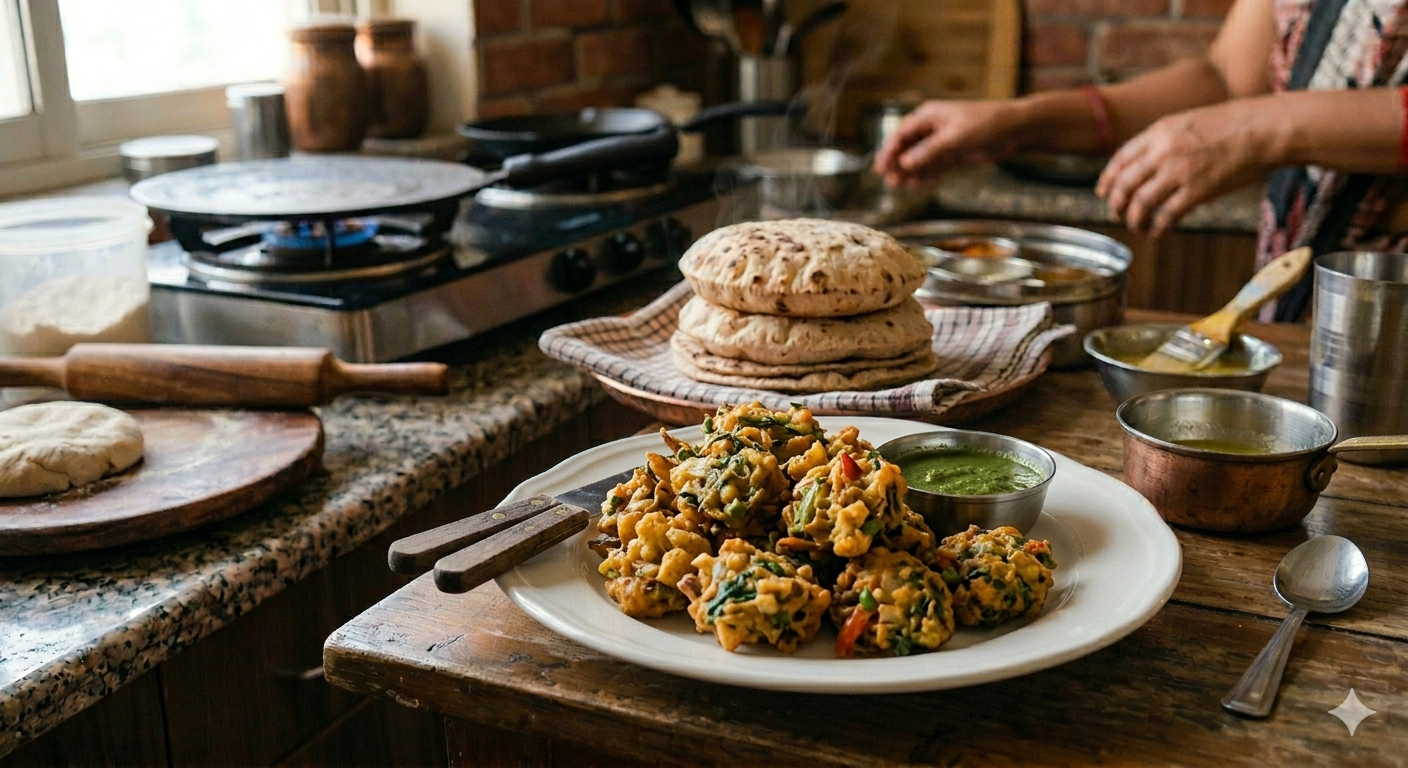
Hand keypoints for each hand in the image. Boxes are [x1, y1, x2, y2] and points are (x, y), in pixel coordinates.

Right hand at [873, 100, 1024, 188]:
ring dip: (910, 171)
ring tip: (899, 185)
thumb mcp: (954, 138)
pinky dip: (926, 174)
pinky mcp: (954, 154)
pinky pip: (934, 165)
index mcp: (930, 116)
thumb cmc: (986, 124)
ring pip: (920, 158)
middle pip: (908, 146)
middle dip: (897, 163)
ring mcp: (943, 142)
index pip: (903, 133)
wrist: (1015, 129)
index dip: (890, 150)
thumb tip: (904, 163)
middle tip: (888, 179)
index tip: (881, 166)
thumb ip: (928, 152)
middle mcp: (933, 128)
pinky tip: (918, 184)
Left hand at [1096, 101, 1271, 237]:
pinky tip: (1157, 233)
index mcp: (1158, 132)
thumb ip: (1162, 140)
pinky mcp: (1197, 191)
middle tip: (1116, 214)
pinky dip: (1157, 227)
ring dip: (1134, 219)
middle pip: (1124, 184)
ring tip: (1136, 226)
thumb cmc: (1230, 125)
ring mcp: (1179, 172)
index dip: (1107, 180)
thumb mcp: (1186, 122)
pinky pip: (1167, 216)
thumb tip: (1143, 163)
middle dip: (1116, 204)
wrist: (1262, 128)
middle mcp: (1163, 152)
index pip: (1120, 160)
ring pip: (1140, 203)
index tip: (1103, 193)